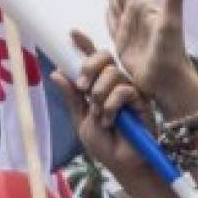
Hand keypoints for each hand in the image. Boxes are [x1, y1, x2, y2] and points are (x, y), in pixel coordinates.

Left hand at [53, 33, 153, 176]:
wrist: (121, 163)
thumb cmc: (104, 145)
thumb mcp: (81, 119)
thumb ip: (72, 97)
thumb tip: (56, 72)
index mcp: (99, 86)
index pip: (92, 60)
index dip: (83, 45)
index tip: (71, 34)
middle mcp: (114, 84)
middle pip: (104, 57)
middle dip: (90, 67)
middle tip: (83, 87)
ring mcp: (129, 90)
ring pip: (112, 73)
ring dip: (100, 94)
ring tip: (99, 115)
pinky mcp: (141, 99)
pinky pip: (124, 90)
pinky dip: (112, 105)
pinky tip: (111, 121)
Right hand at [105, 0, 197, 113]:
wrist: (167, 82)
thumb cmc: (170, 54)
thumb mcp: (171, 23)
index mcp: (144, 5)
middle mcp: (137, 14)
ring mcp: (129, 28)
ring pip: (117, 1)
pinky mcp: (123, 44)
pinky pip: (112, 22)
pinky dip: (108, 12)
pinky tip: (107, 7)